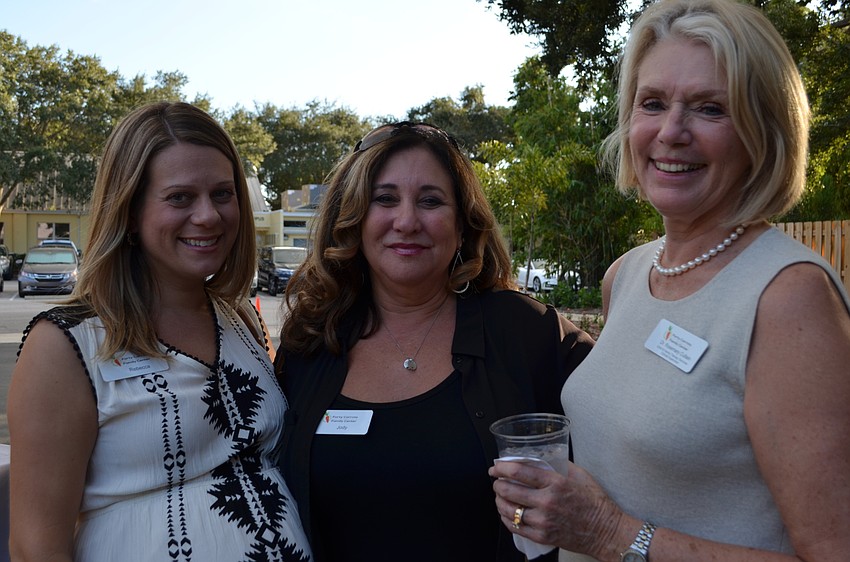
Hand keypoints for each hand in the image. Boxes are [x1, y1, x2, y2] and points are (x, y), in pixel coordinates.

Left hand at [489, 460, 625, 557]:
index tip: (495, 467)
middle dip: (498, 484)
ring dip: (499, 501)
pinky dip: (506, 518)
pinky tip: (506, 513)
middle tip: (496, 481)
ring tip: (500, 496)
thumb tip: (541, 456)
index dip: (502, 468)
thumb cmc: (595, 503)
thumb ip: (559, 464)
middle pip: (509, 490)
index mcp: (555, 483)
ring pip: (509, 510)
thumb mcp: (580, 475)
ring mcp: (543, 521)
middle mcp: (547, 502)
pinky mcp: (542, 536)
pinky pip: (516, 527)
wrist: (605, 531)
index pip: (519, 472)